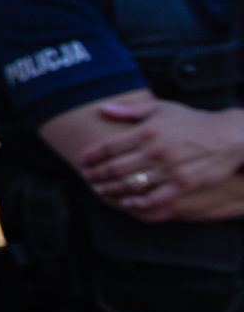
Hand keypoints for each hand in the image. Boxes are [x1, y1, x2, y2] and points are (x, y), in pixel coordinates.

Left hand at [80, 97, 243, 217]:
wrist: (229, 136)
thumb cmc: (192, 121)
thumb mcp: (162, 108)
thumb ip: (131, 110)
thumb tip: (102, 109)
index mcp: (147, 132)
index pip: (109, 146)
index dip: (91, 155)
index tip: (82, 160)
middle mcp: (155, 151)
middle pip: (115, 167)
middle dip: (97, 174)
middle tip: (87, 178)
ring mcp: (169, 169)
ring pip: (131, 184)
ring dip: (111, 189)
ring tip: (100, 190)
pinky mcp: (184, 184)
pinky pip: (155, 197)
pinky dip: (138, 202)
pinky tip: (127, 202)